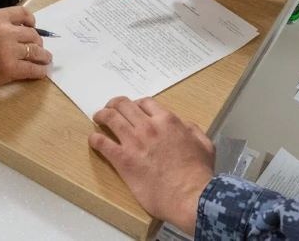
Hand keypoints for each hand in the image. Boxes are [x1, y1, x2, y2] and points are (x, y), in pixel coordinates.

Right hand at [0, 7, 50, 86]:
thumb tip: (13, 29)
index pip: (23, 13)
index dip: (30, 20)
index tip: (32, 26)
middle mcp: (7, 32)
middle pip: (32, 34)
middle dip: (37, 41)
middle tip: (37, 47)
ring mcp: (11, 51)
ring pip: (36, 51)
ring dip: (43, 55)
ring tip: (45, 59)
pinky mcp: (11, 68)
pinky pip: (32, 69)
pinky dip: (40, 71)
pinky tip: (42, 72)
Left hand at [89, 97, 214, 235]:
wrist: (191, 196)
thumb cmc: (199, 173)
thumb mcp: (204, 144)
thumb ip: (192, 130)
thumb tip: (184, 125)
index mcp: (168, 121)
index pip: (145, 102)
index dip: (136, 104)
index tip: (132, 109)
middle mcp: (148, 126)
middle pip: (123, 105)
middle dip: (114, 104)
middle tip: (109, 108)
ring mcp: (133, 142)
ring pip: (110, 118)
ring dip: (101, 115)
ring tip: (98, 117)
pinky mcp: (122, 159)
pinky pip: (102, 143)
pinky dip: (95, 139)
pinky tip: (94, 140)